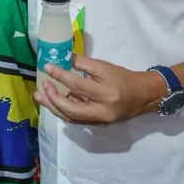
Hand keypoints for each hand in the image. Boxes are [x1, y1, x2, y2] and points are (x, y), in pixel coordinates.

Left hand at [34, 55, 163, 124]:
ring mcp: (99, 120)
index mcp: (106, 92)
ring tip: (41, 96)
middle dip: (53, 99)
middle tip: (42, 87)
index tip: (47, 67)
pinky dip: (64, 110)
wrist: (142, 95)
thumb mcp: (105, 66)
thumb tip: (64, 58)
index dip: (60, 75)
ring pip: (71, 118)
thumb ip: (84, 64)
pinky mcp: (97, 124)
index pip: (78, 85)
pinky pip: (76, 119)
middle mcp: (102, 110)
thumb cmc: (123, 77)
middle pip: (71, 109)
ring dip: (54, 107)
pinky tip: (55, 101)